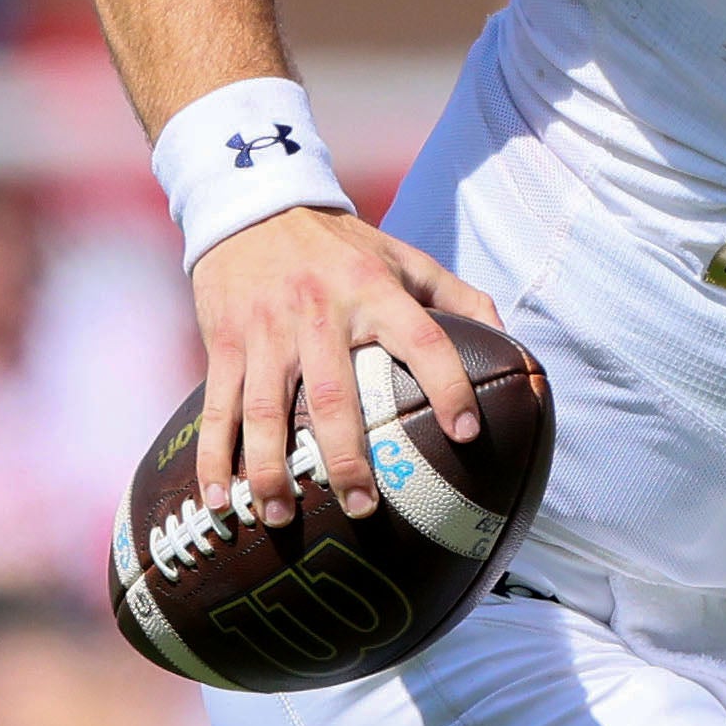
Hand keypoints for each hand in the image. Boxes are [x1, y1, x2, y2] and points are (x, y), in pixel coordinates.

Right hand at [191, 206, 499, 525]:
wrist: (252, 205)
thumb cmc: (340, 246)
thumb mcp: (403, 256)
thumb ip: (459, 297)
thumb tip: (511, 346)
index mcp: (374, 291)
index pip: (423, 340)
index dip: (448, 386)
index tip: (466, 434)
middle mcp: (319, 313)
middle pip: (332, 395)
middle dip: (345, 458)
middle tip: (363, 509)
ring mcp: (267, 331)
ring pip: (266, 411)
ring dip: (269, 471)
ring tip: (279, 520)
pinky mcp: (226, 343)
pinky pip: (219, 408)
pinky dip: (214, 458)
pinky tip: (219, 503)